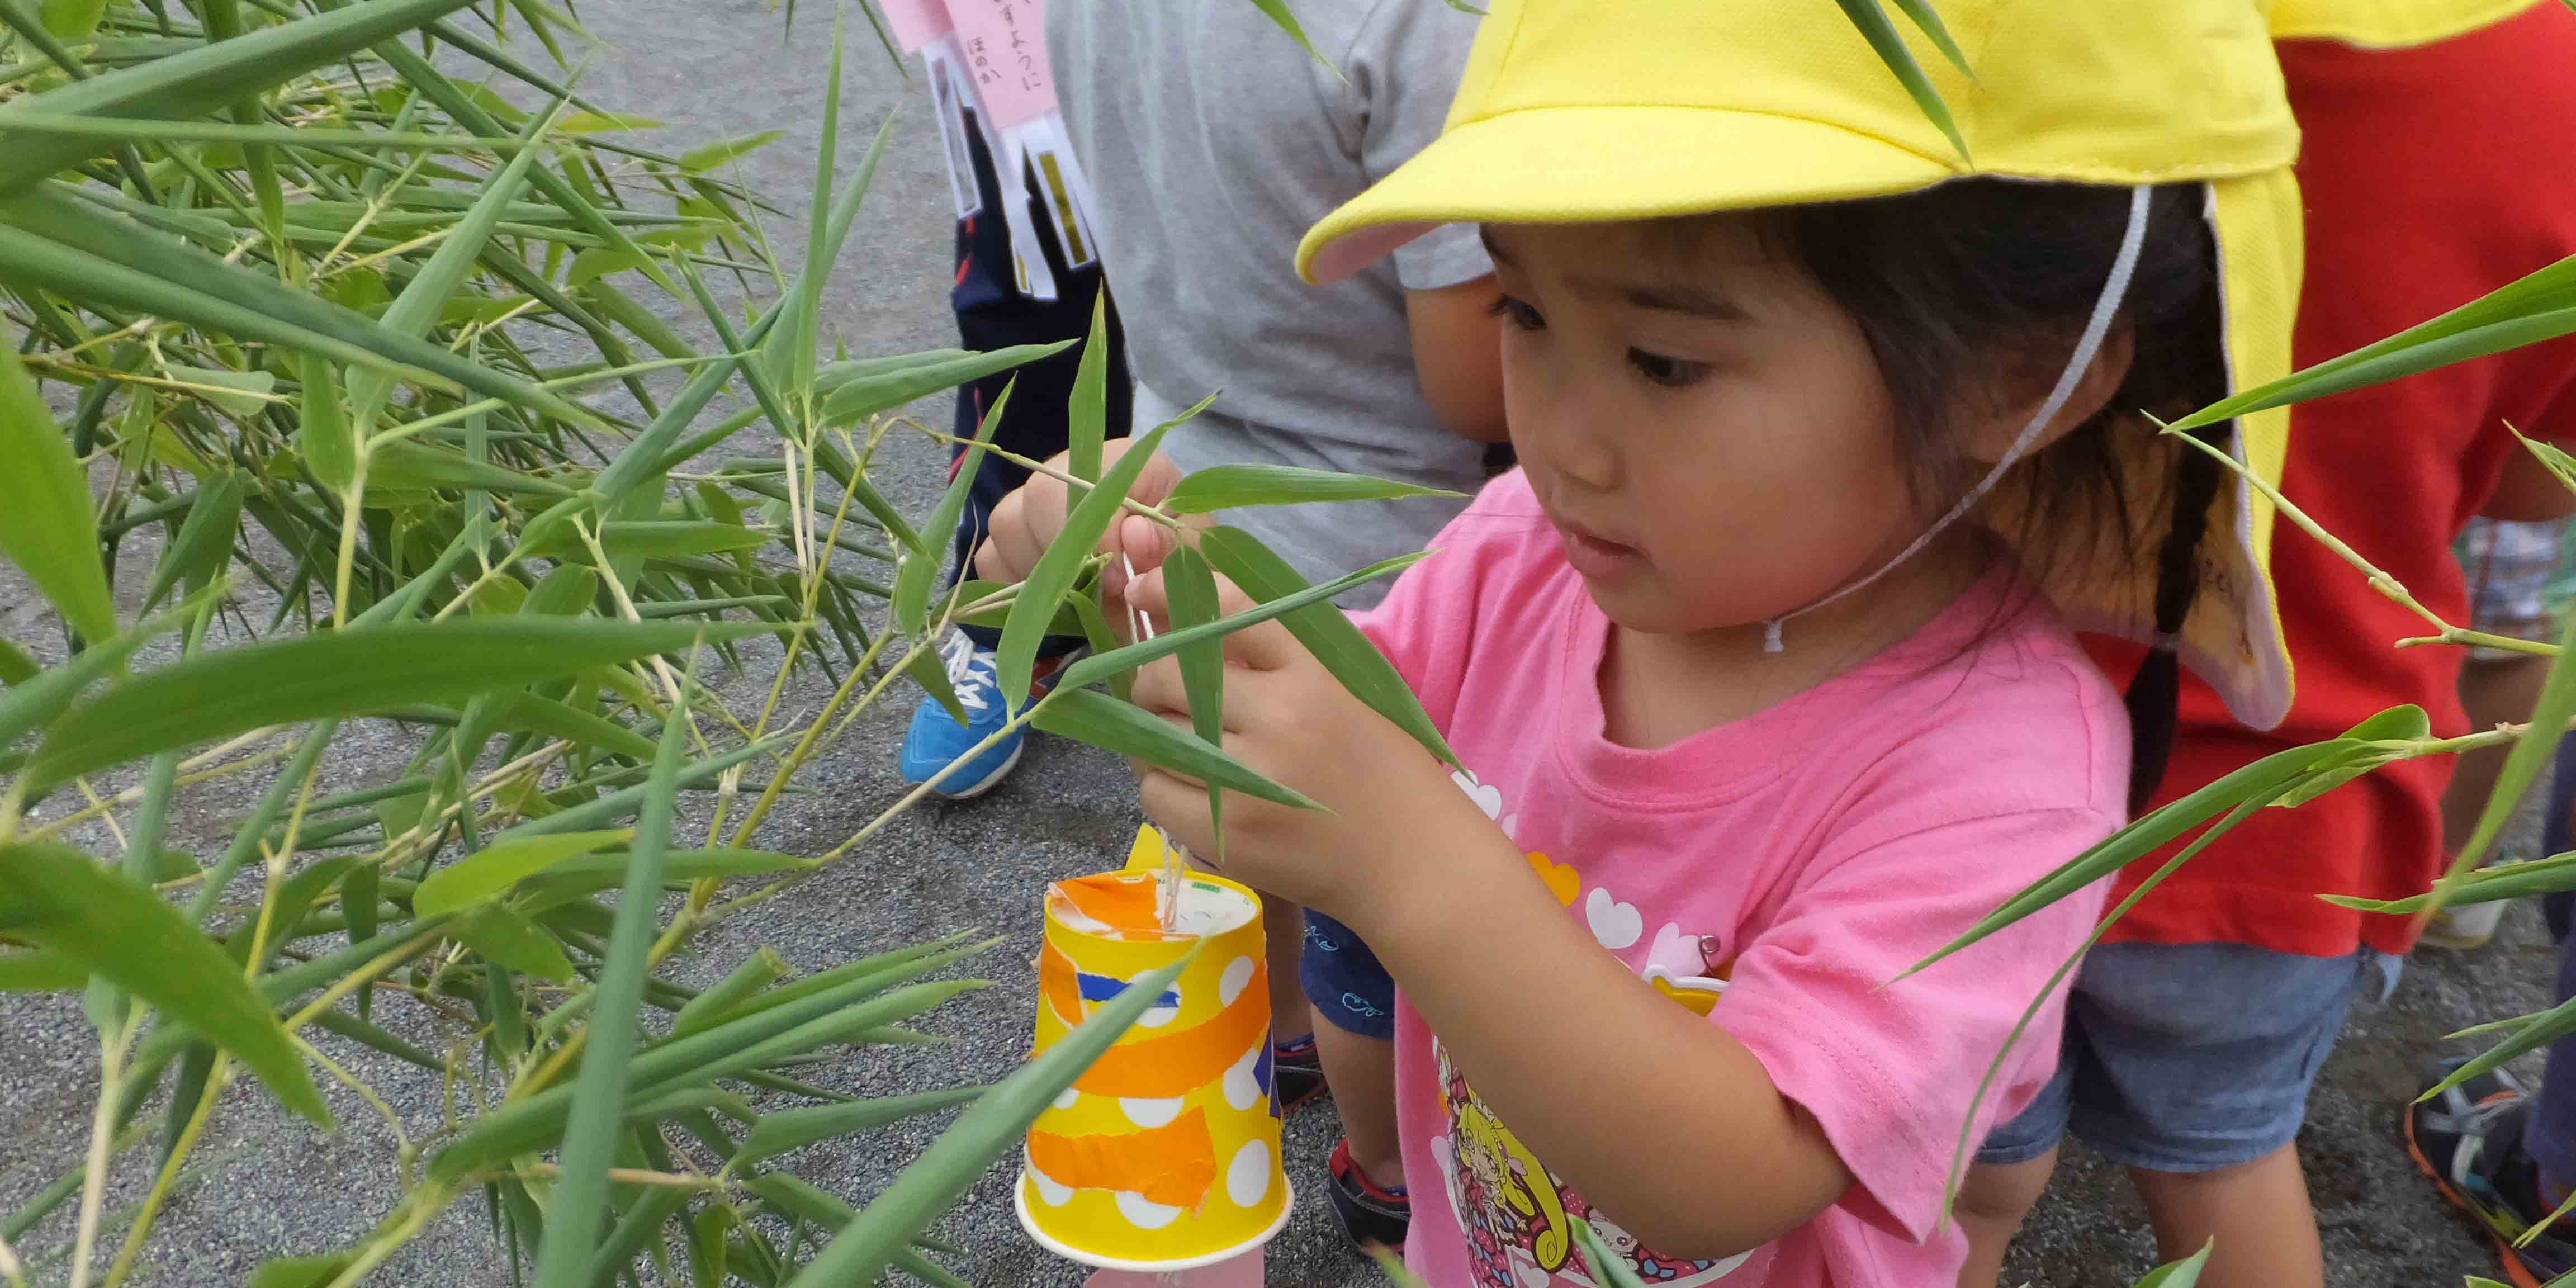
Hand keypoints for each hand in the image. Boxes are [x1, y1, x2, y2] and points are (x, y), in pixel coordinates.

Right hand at [972, 438, 1184, 601]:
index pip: (1093, 476)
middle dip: (1066, 552)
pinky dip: (1013, 585)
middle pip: (1040, 492)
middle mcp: (1077, 472)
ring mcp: (1038, 504)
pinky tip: (1053, 599)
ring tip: (1080, 594)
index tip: (1120, 577)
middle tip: (1097, 591)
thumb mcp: (1195, 563)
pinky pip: (990, 557)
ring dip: (1040, 569)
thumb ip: (1172, 548)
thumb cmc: (1184, 572)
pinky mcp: (1015, 541)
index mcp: (1129, 464)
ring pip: (1007, 521)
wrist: (1166, 602)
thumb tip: (1134, 534)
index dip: (1099, 529)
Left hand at [1120, 567, 1475, 917]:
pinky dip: (1162, 785)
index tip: (1143, 590)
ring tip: (1187, 745)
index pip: (1229, 611)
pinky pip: (1154, 791)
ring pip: (1151, 735)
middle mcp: (1278, 719)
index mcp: (1313, 676)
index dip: (1172, 592)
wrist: (1415, 863)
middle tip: (1170, 694)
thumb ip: (1279, 659)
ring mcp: (1248, 780)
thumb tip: (1191, 622)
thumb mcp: (1348, 692)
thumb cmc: (1385, 771)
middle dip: (1155, 679)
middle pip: (1169, 674)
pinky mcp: (1225, 833)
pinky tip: (1195, 789)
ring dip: (1155, 735)